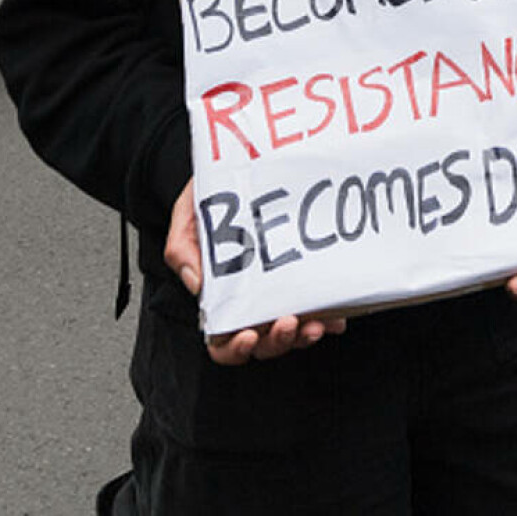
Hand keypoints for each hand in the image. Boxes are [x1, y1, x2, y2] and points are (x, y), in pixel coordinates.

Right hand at [164, 180, 346, 365]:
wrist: (240, 167)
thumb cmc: (211, 197)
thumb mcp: (186, 216)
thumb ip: (182, 249)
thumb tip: (196, 284)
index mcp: (219, 297)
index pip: (223, 341)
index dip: (234, 348)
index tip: (248, 334)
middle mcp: (251, 302)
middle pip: (263, 344)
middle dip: (277, 341)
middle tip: (288, 322)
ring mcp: (279, 294)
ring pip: (292, 333)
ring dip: (304, 334)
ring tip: (315, 322)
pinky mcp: (303, 281)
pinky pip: (320, 309)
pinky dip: (329, 317)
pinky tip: (335, 315)